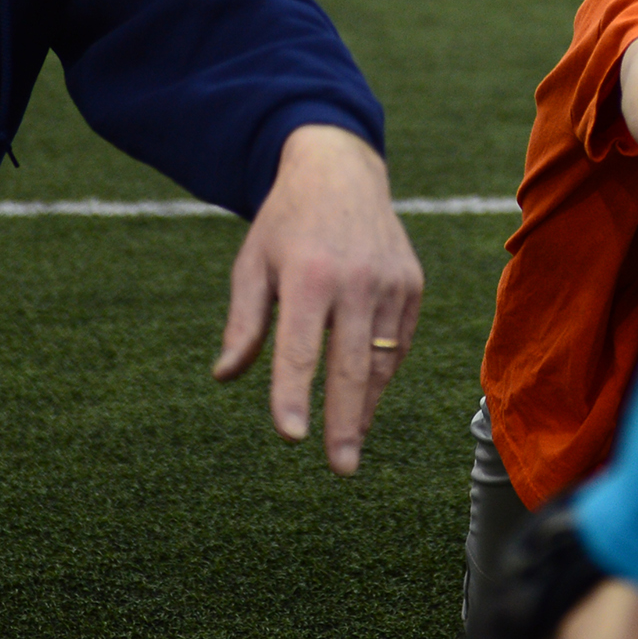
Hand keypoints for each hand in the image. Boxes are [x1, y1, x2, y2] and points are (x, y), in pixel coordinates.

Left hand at [212, 124, 423, 474]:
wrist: (340, 170)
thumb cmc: (286, 224)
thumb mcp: (252, 264)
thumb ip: (243, 324)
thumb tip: (226, 376)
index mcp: (307, 275)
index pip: (299, 348)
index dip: (292, 394)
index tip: (291, 436)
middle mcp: (355, 279)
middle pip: (351, 365)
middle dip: (345, 423)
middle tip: (341, 468)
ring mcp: (391, 282)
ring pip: (381, 360)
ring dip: (365, 406)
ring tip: (349, 444)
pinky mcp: (412, 284)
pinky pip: (398, 342)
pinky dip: (382, 372)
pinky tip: (364, 395)